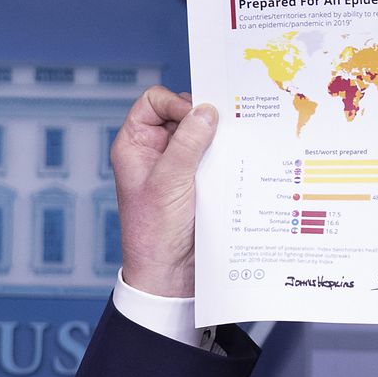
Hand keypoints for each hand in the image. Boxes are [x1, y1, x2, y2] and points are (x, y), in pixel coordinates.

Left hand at [111, 86, 217, 297]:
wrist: (169, 274)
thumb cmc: (155, 232)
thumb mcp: (169, 183)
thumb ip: (187, 144)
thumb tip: (207, 110)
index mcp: (135, 145)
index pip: (154, 101)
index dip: (176, 104)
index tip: (197, 120)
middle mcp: (155, 151)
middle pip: (183, 114)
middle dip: (205, 118)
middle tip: (228, 126)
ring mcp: (178, 165)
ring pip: (203, 135)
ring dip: (220, 138)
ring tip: (238, 144)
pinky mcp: (199, 180)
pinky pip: (216, 156)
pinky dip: (228, 155)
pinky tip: (242, 159)